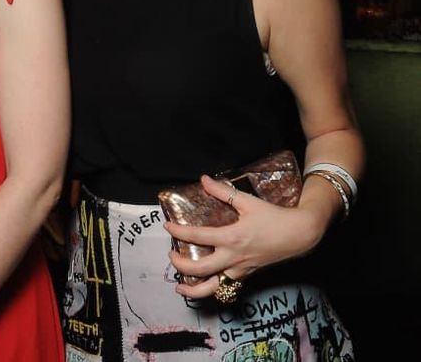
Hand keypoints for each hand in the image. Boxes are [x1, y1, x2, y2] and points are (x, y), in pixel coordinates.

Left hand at [164, 174, 322, 300]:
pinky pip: (226, 286)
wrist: (299, 235)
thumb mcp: (248, 202)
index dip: (179, 232)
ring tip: (180, 286)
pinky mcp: (247, 274)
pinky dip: (211, 287)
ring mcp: (240, 269)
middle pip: (200, 269)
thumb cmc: (274, 217)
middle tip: (170, 255)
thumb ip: (223, 191)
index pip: (197, 237)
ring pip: (214, 288)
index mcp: (231, 238)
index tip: (167, 226)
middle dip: (180, 265)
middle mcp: (233, 257)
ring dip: (194, 289)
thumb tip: (203, 179)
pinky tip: (202, 283)